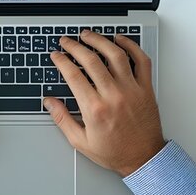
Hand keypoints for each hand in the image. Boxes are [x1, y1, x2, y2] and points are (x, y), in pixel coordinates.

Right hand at [44, 30, 164, 176]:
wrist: (144, 159)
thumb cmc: (115, 152)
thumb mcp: (81, 141)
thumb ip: (62, 119)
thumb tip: (49, 102)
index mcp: (95, 109)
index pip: (73, 75)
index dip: (62, 61)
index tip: (56, 56)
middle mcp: (113, 95)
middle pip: (91, 60)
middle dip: (75, 46)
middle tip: (67, 41)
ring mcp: (131, 89)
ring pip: (115, 55)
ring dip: (99, 40)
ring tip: (88, 35)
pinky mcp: (146, 88)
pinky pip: (141, 60)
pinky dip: (131, 46)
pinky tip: (120, 40)